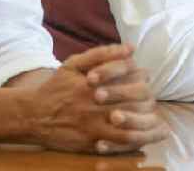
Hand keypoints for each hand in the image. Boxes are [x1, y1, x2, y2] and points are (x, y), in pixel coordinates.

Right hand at [27, 44, 167, 153]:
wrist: (32, 114)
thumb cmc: (56, 87)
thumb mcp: (74, 64)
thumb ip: (103, 53)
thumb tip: (130, 48)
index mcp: (97, 81)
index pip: (134, 77)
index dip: (143, 80)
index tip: (145, 82)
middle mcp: (97, 103)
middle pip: (137, 102)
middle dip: (149, 103)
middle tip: (154, 105)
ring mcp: (94, 124)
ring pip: (131, 127)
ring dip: (149, 128)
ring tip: (160, 129)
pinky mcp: (90, 142)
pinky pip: (118, 145)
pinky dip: (136, 143)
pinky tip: (146, 141)